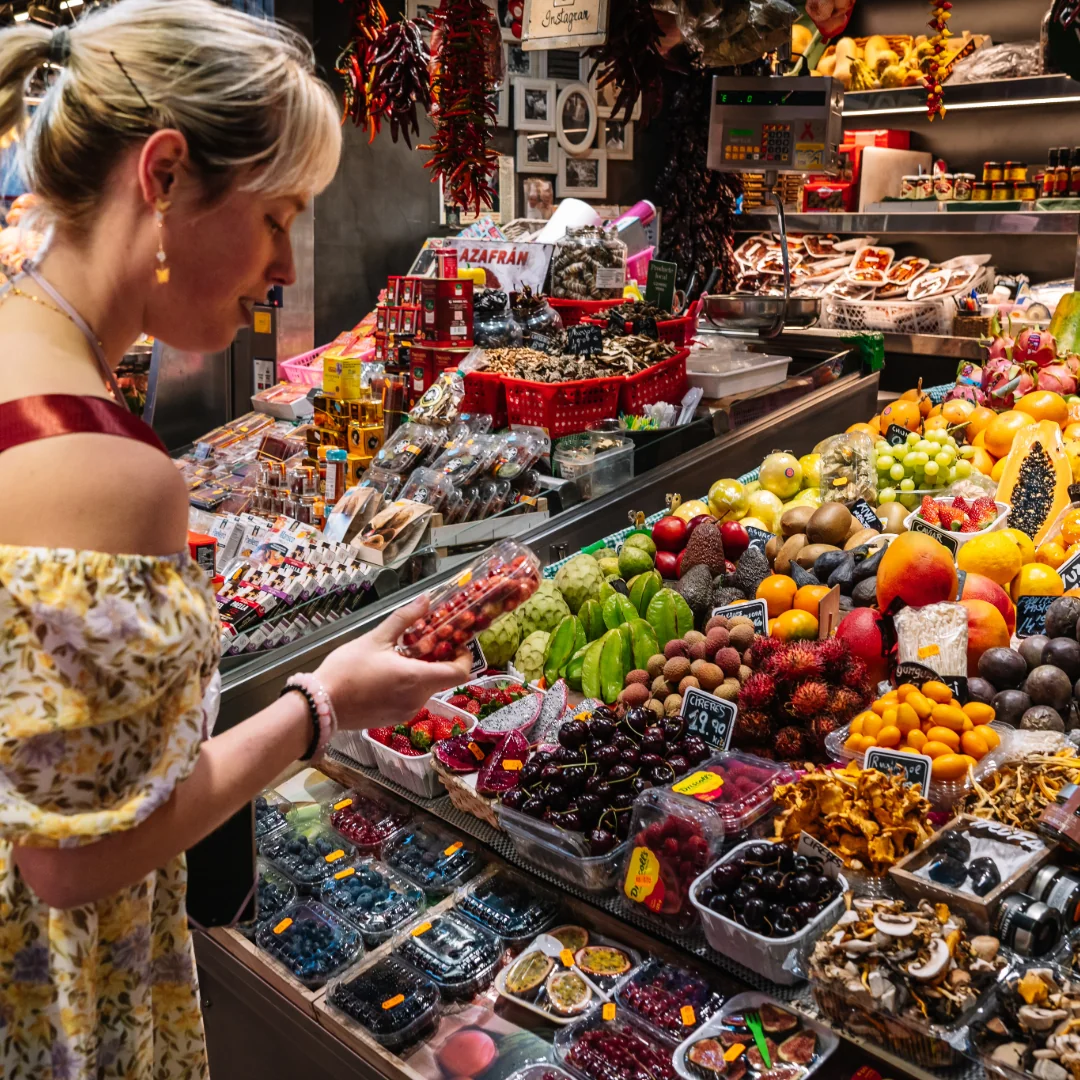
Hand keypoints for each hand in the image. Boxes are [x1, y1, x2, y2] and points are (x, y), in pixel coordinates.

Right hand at [314, 595, 472, 730]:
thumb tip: (426, 599)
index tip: (457, 643)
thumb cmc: (347, 669)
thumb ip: (405, 618)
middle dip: (440, 660)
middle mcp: (417, 699)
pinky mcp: (394, 718)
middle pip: (443, 679)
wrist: (320, 705)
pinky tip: (391, 672)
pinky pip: (412, 699)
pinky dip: (411, 685)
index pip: (460, 673)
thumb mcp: (376, 638)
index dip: (464, 657)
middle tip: (427, 641)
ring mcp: (406, 711)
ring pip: (427, 689)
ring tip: (404, 654)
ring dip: (424, 672)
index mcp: (417, 679)